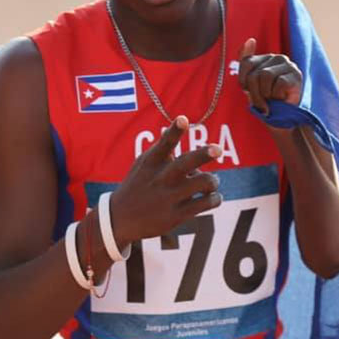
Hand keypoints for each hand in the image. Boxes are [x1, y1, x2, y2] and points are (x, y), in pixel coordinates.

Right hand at [109, 116, 222, 245]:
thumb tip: (197, 149)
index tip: (183, 119)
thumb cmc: (138, 185)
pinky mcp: (176, 215)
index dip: (174, 131)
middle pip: (185, 163)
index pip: (164, 143)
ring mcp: (168, 197)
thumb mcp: (143, 164)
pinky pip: (205, 203)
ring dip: (213, 181)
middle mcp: (160, 178)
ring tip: (212, 183)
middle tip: (217, 149)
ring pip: (203, 182)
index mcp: (151, 162)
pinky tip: (212, 197)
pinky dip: (215, 198)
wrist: (120, 218)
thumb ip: (164, 152)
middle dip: (203, 154)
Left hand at [237, 37, 301, 113]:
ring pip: (265, 76)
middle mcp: (277, 58)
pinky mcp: (296, 75)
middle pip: (254, 72)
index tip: (248, 90)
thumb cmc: (266, 102)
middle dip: (254, 92)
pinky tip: (282, 98)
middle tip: (262, 101)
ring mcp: (288, 65)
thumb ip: (246, 60)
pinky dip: (277, 95)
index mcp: (264, 58)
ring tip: (272, 100)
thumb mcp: (250, 84)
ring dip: (265, 95)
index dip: (243, 80)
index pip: (246, 62)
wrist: (282, 120)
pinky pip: (278, 83)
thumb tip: (250, 40)